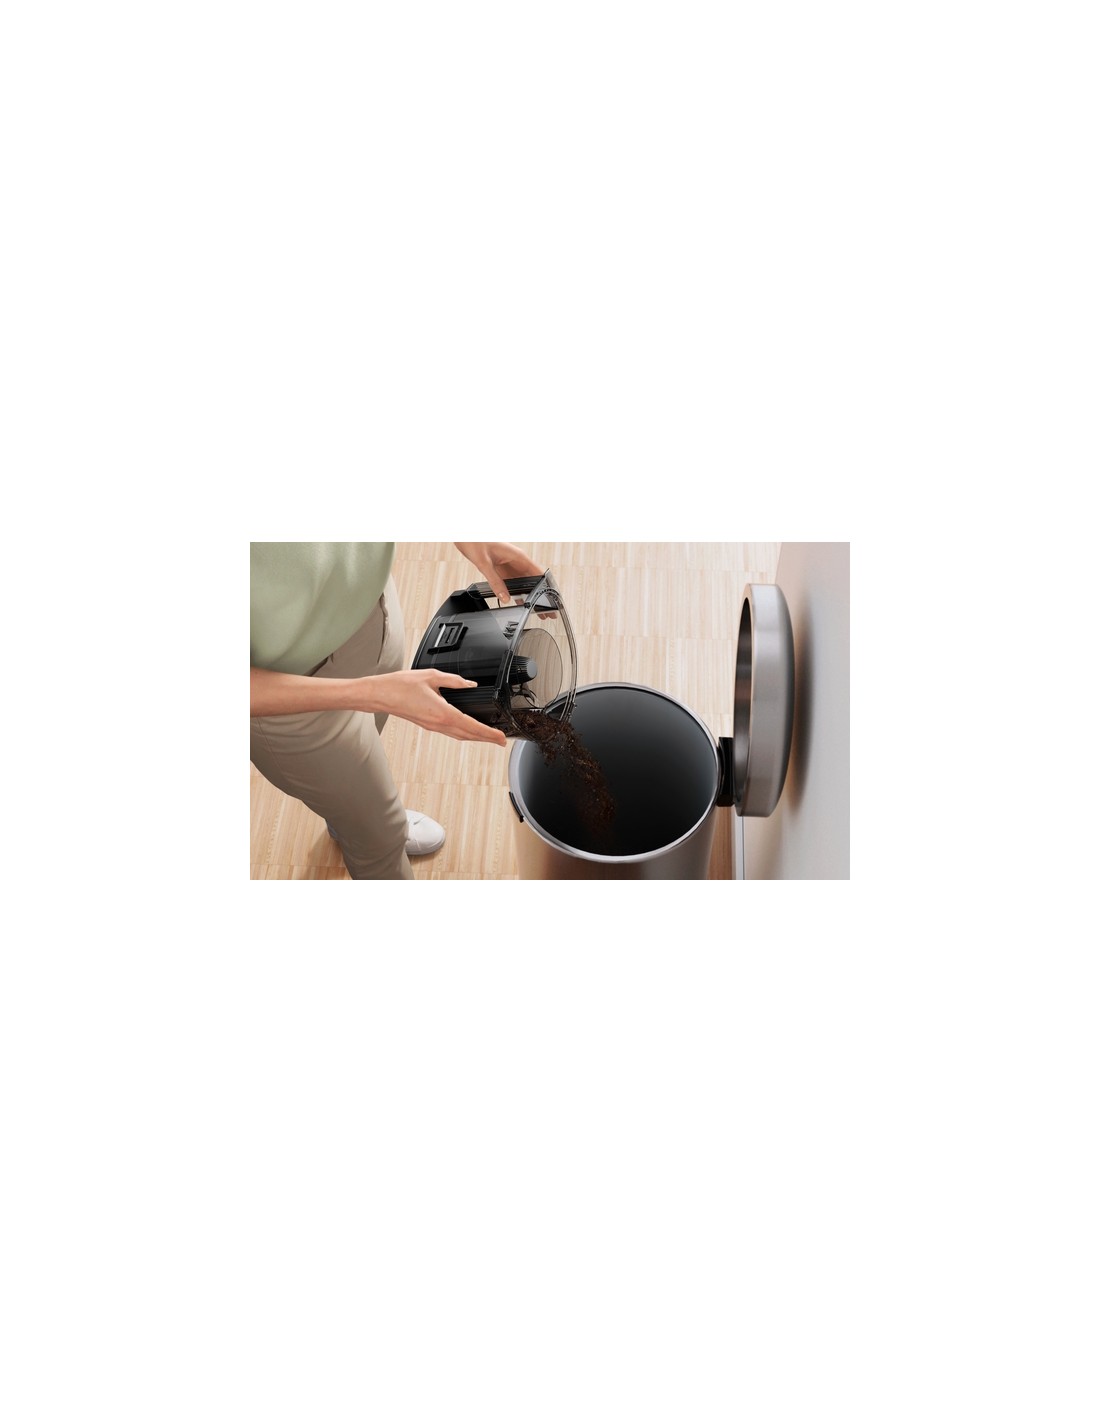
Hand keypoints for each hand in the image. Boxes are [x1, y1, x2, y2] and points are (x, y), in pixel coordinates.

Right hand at [368, 669, 507, 745]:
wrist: (380, 695)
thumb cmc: (400, 686)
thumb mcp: (431, 676)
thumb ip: (453, 680)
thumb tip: (469, 684)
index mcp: (442, 713)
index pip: (472, 726)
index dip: (489, 734)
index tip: (501, 738)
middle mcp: (439, 724)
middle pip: (469, 735)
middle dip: (487, 739)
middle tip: (502, 741)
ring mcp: (433, 726)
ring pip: (460, 736)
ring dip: (476, 738)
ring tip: (489, 738)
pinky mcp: (428, 725)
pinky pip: (451, 732)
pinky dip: (464, 733)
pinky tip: (467, 730)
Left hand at [454, 542, 543, 602]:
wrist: (464, 536)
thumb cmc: (475, 541)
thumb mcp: (485, 564)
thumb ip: (495, 581)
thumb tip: (505, 597)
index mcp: (517, 556)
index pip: (538, 572)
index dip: (546, 586)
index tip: (551, 598)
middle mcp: (516, 560)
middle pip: (533, 580)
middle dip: (540, 594)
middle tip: (547, 610)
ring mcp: (509, 565)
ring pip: (524, 583)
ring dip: (530, 595)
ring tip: (537, 609)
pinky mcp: (501, 569)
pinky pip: (513, 583)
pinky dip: (517, 592)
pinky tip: (520, 602)